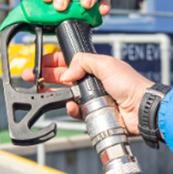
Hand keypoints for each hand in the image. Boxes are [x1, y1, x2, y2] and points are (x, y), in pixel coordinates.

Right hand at [23, 51, 152, 135]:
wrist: (141, 108)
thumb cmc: (131, 84)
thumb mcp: (106, 64)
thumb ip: (83, 62)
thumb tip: (66, 71)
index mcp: (95, 66)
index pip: (69, 61)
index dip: (53, 61)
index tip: (39, 62)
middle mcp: (92, 81)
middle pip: (63, 77)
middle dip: (46, 76)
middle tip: (31, 76)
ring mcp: (92, 97)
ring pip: (67, 95)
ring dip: (54, 93)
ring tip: (41, 92)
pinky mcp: (93, 113)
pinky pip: (76, 111)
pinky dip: (71, 109)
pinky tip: (69, 106)